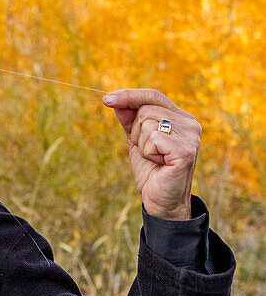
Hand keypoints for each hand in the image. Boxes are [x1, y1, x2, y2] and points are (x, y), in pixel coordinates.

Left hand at [103, 88, 200, 219]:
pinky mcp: (185, 150)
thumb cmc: (150, 170)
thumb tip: (115, 100)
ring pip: (147, 123)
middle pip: (145, 109)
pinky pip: (152, 139)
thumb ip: (129, 119)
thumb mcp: (136, 140)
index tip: (106, 99)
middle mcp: (190, 123)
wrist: (161, 200)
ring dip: (142, 144)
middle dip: (136, 132)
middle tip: (148, 151)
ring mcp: (190, 136)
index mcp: (180, 118)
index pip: (153, 96)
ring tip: (155, 158)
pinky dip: (148, 153)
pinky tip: (159, 163)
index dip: (129, 95)